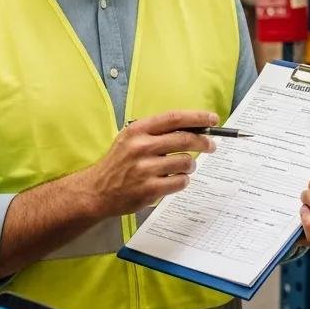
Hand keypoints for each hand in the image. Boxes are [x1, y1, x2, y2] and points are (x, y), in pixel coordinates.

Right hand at [76, 110, 219, 216]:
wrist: (96, 191)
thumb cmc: (118, 163)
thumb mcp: (131, 138)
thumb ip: (157, 132)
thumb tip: (192, 128)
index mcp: (138, 130)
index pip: (174, 118)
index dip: (197, 117)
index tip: (212, 119)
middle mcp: (141, 147)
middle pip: (185, 139)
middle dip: (204, 142)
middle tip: (211, 145)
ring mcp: (145, 169)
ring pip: (186, 162)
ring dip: (190, 165)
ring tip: (183, 167)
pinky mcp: (149, 189)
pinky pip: (180, 181)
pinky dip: (182, 180)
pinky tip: (174, 180)